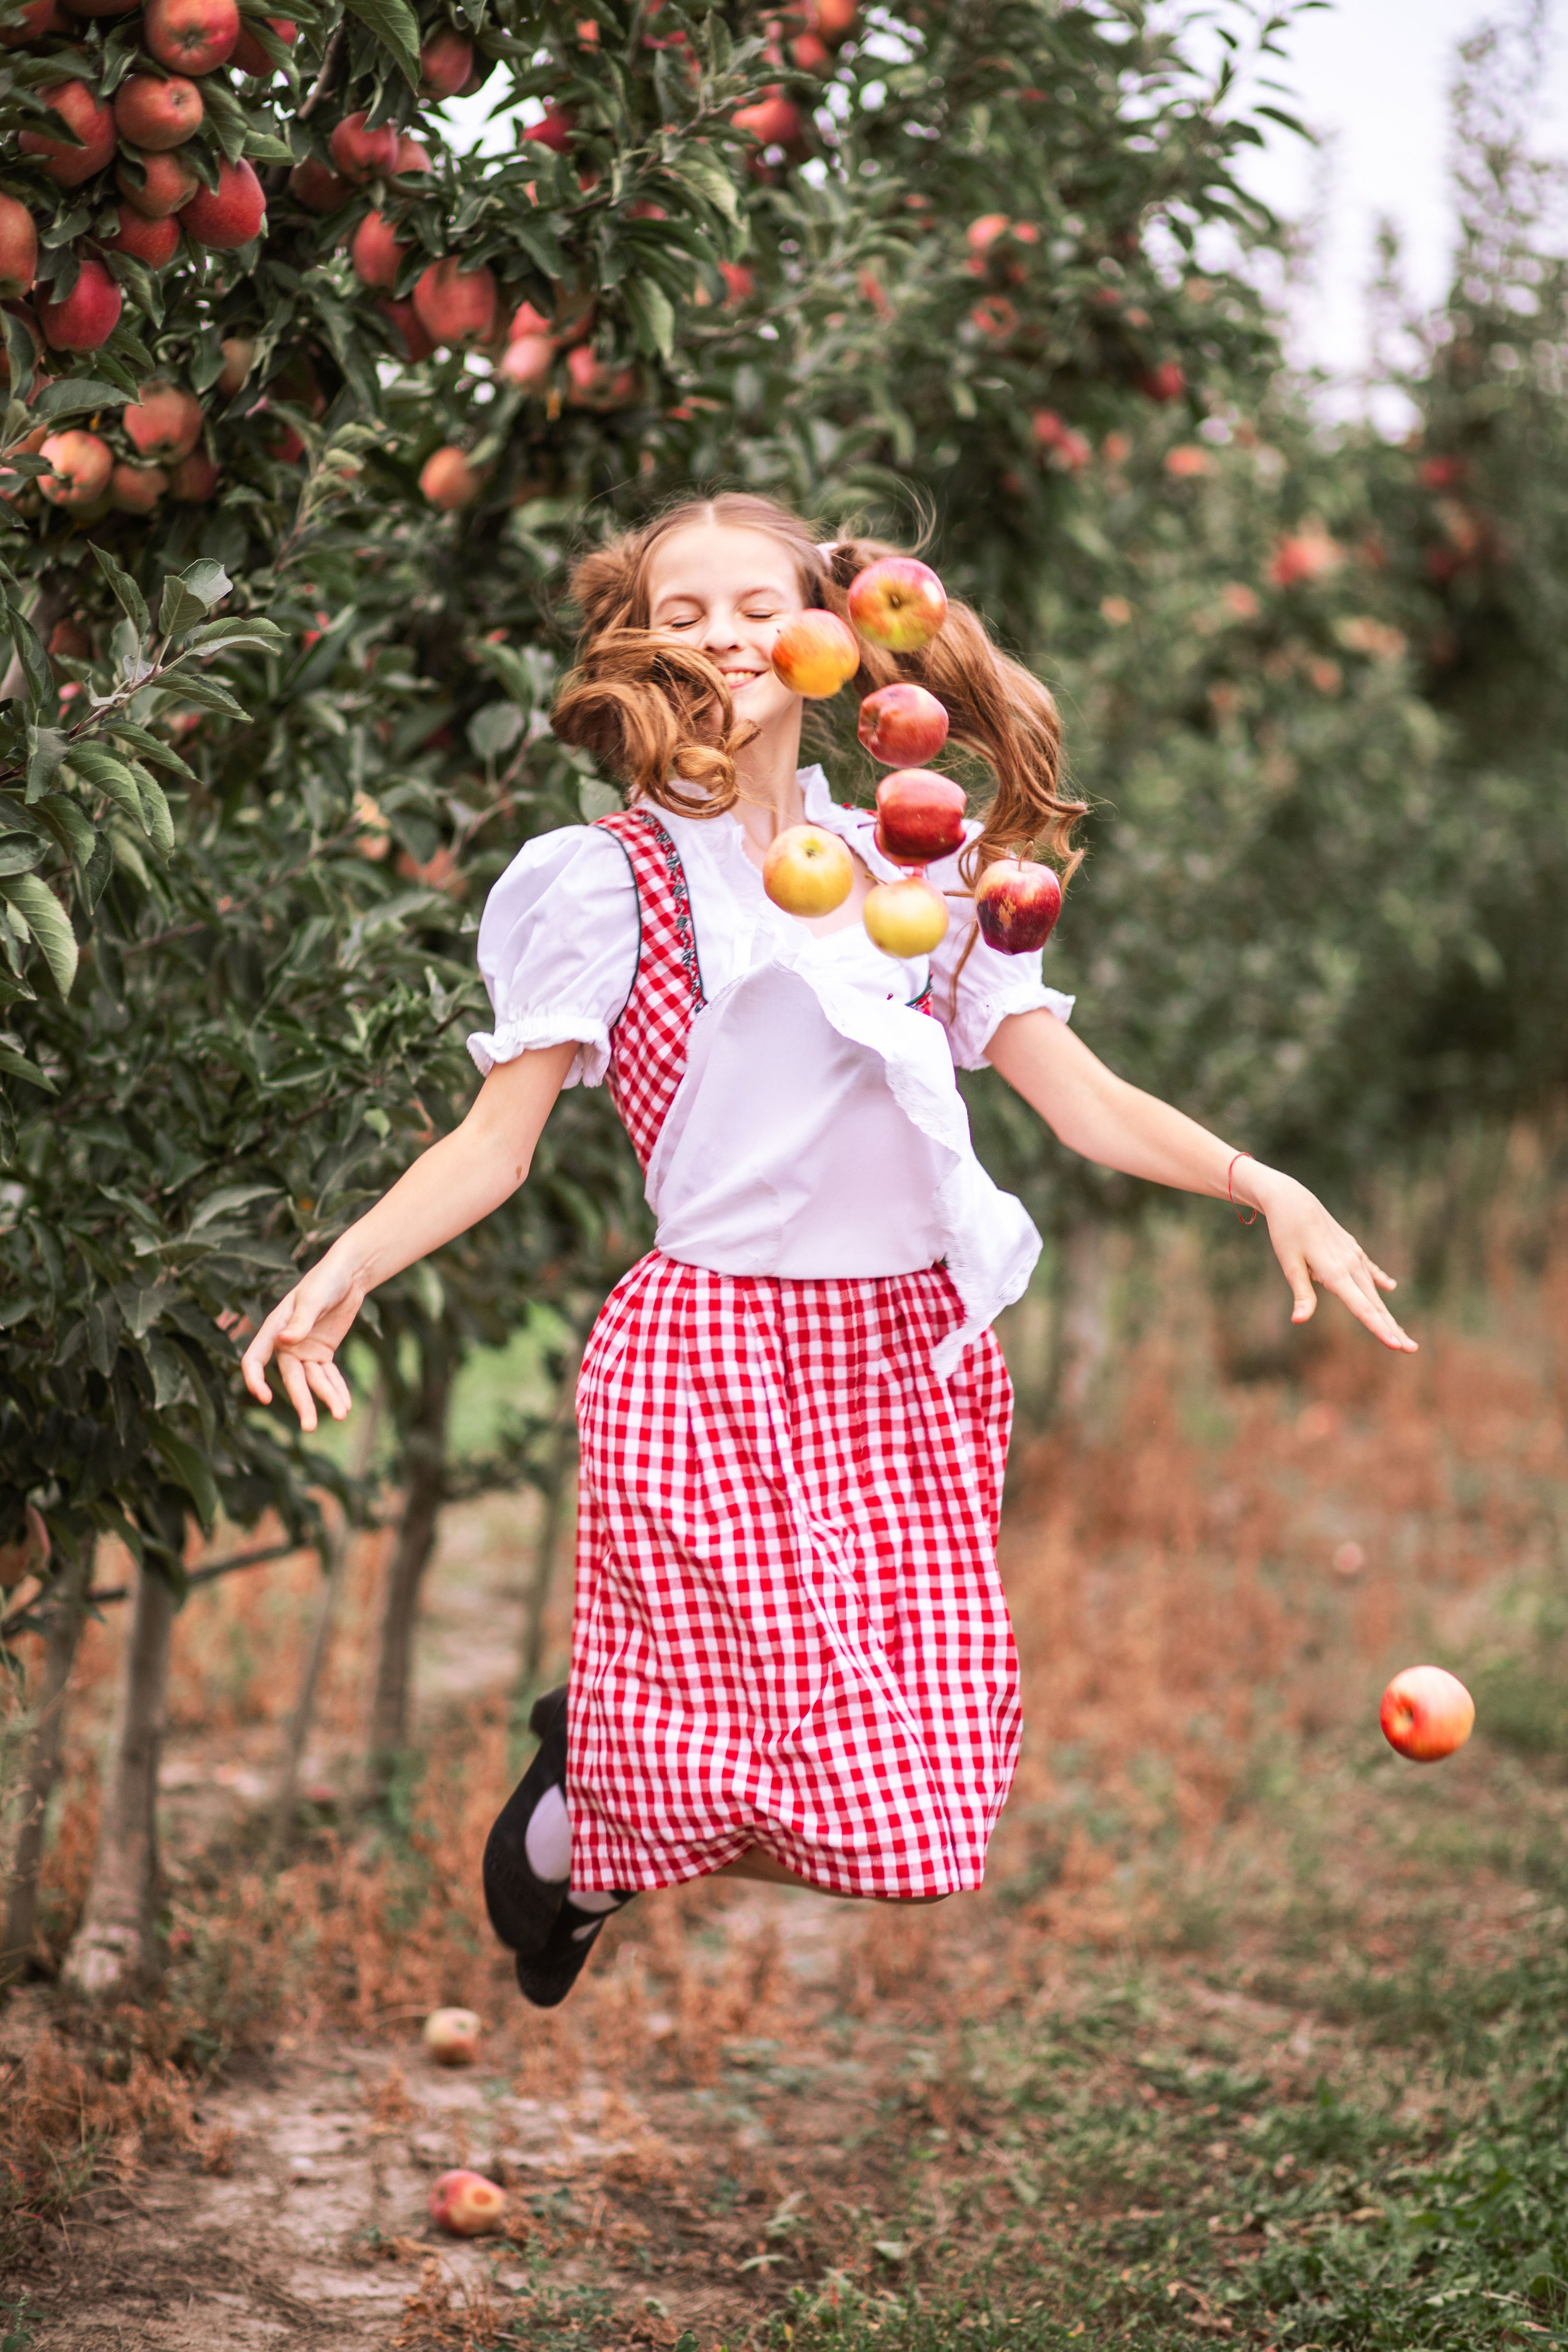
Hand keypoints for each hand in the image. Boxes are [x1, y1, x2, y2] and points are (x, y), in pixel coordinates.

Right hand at [239, 1252, 365, 1430]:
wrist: (348, 1275)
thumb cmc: (325, 1280)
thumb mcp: (313, 1298)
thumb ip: (300, 1321)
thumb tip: (285, 1341)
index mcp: (274, 1329)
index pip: (255, 1359)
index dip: (256, 1379)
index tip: (265, 1398)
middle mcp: (286, 1344)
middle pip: (291, 1379)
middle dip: (302, 1402)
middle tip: (309, 1427)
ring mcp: (305, 1350)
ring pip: (313, 1381)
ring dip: (327, 1397)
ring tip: (341, 1415)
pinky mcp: (323, 1352)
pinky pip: (328, 1375)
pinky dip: (337, 1389)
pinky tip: (346, 1405)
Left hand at [1246, 1166, 1416, 1353]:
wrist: (1292, 1199)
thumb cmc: (1286, 1233)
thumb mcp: (1289, 1264)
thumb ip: (1301, 1293)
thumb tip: (1299, 1321)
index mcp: (1335, 1273)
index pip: (1362, 1307)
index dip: (1379, 1328)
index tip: (1395, 1345)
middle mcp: (1350, 1265)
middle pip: (1375, 1303)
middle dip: (1392, 1328)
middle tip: (1411, 1349)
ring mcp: (1354, 1256)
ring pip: (1374, 1291)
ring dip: (1387, 1312)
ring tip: (1401, 1333)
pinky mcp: (1351, 1248)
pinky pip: (1368, 1269)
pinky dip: (1379, 1279)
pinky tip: (1390, 1287)